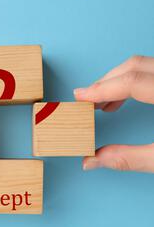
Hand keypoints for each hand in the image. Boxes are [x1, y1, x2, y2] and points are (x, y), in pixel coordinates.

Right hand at [74, 55, 153, 172]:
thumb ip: (130, 158)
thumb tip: (92, 161)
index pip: (132, 81)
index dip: (101, 89)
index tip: (80, 97)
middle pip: (134, 66)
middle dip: (106, 82)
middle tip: (87, 100)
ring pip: (143, 65)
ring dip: (118, 80)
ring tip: (102, 103)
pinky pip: (151, 71)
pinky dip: (134, 81)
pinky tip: (122, 101)